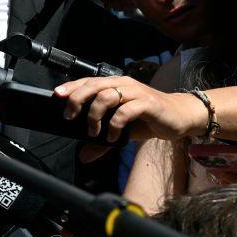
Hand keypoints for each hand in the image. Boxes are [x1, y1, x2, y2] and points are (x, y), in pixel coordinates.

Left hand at [55, 76, 207, 142]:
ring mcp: (136, 92)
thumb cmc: (148, 119)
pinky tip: (112, 137)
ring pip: (107, 96)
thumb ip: (101, 141)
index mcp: (114, 85)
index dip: (72, 86)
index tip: (56, 96)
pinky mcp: (148, 104)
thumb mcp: (121, 130)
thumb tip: (83, 155)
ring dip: (95, 114)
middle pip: (94, 85)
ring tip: (93, 131)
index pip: (88, 81)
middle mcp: (123, 84)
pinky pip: (125, 111)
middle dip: (77, 99)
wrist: (180, 117)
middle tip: (69, 116)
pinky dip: (114, 124)